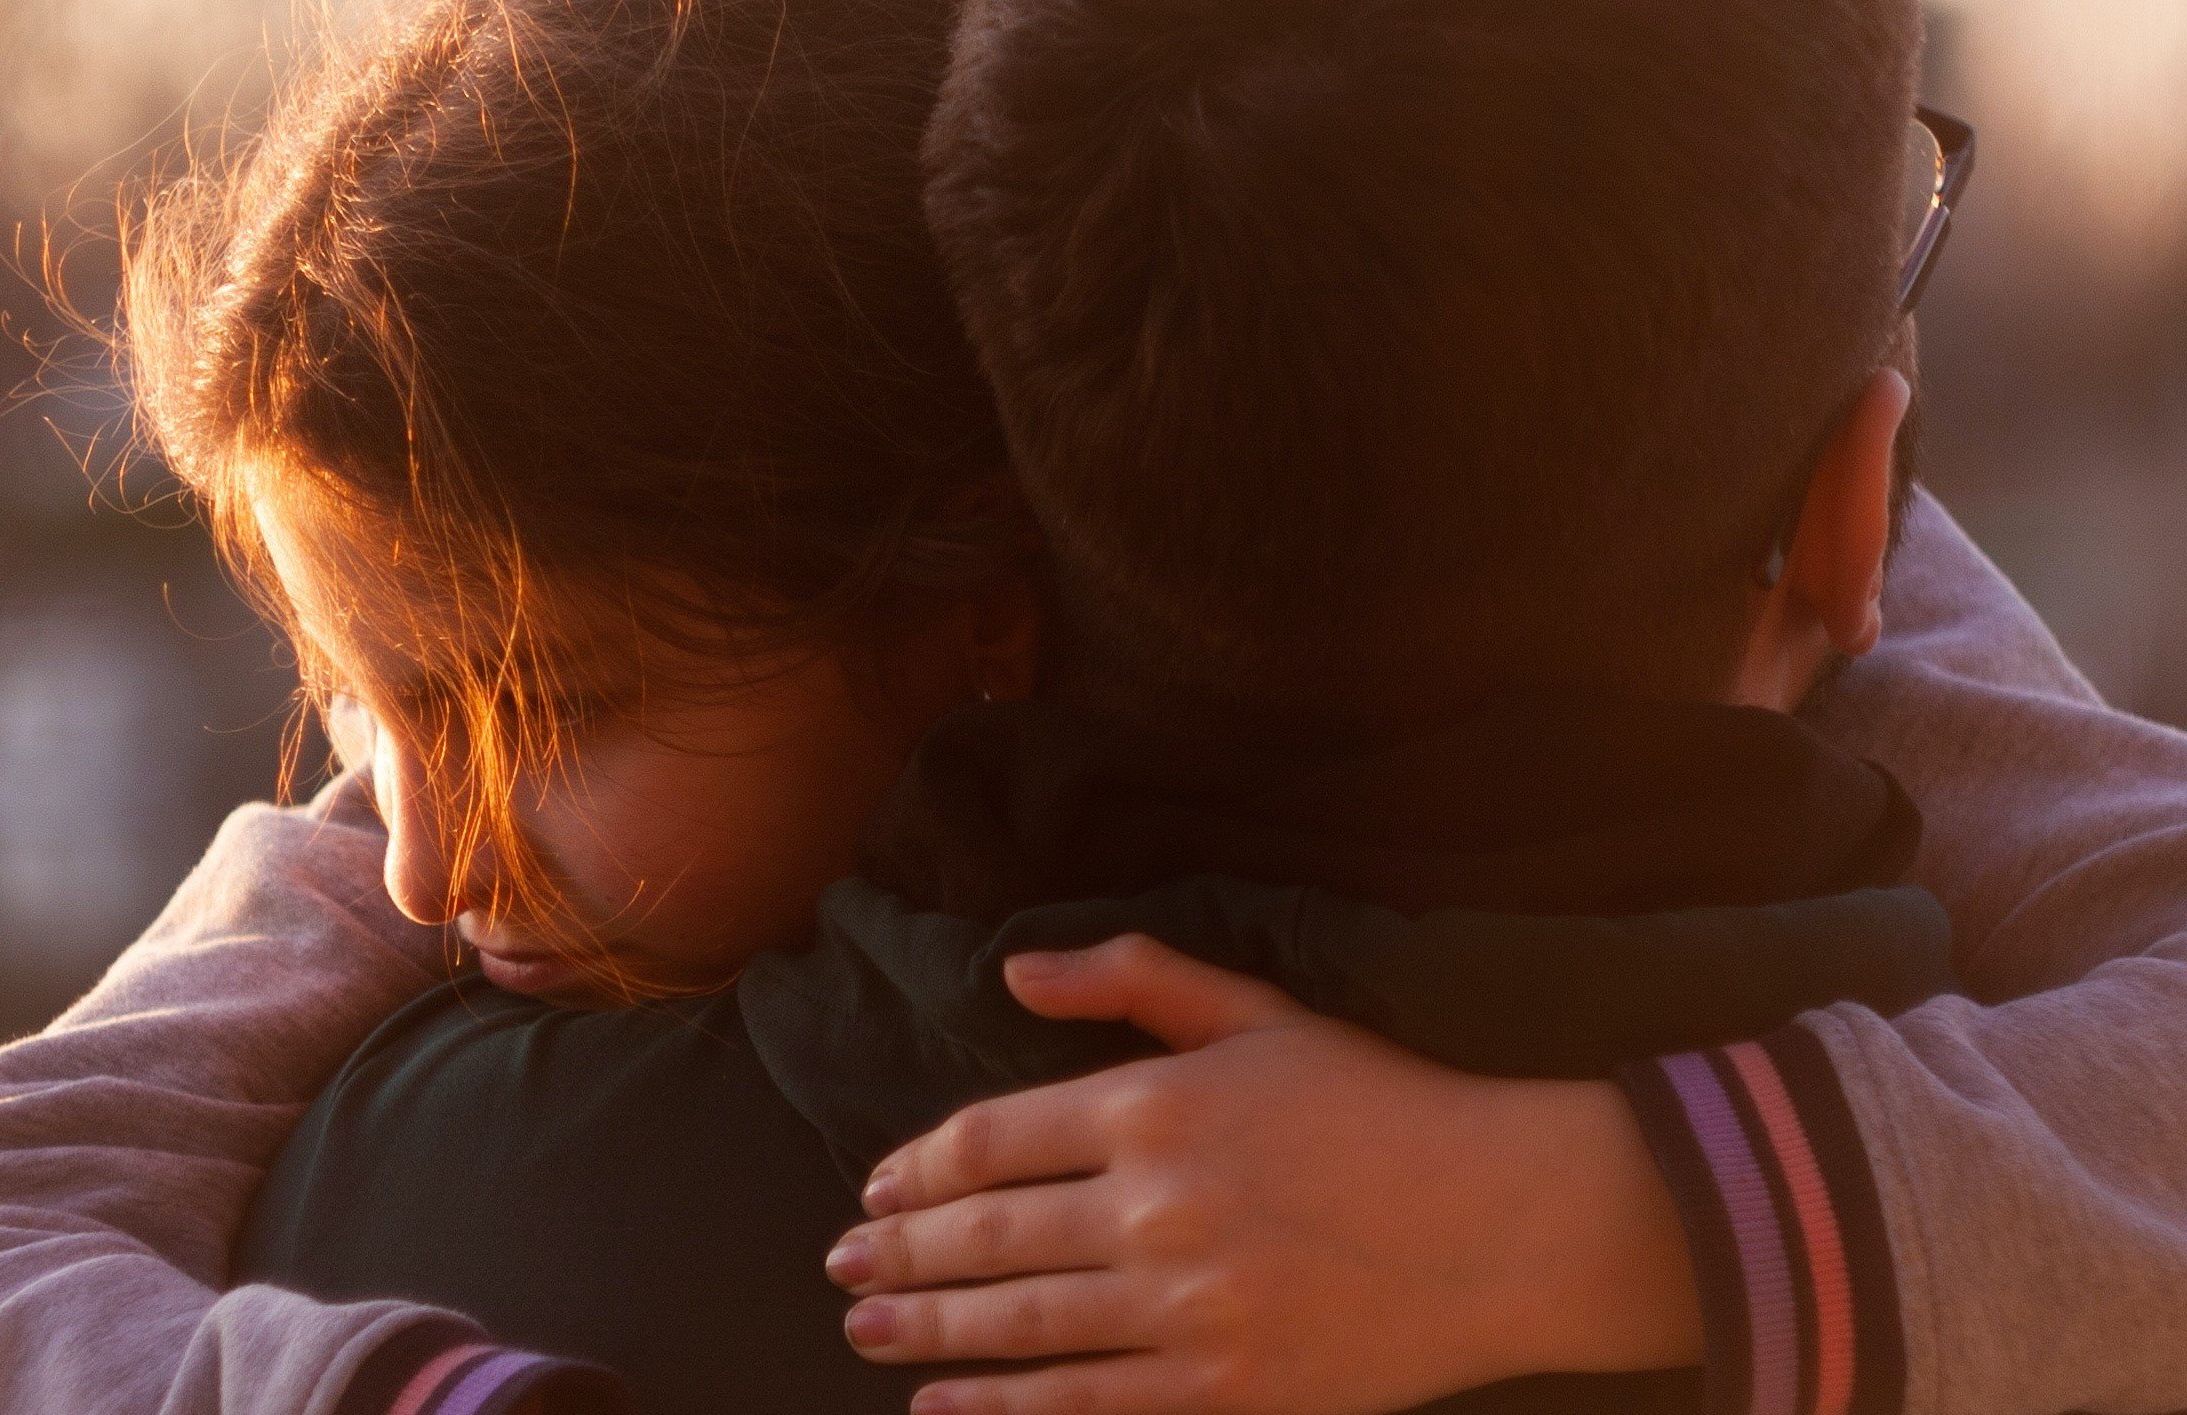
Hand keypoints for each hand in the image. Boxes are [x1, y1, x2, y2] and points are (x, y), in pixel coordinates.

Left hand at [826, 935, 1701, 1414]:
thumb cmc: (1380, 1100)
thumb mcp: (1257, 1009)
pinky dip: (1000, 1411)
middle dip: (899, 1255)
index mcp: (1155, 1103)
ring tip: (864, 1332)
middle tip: (840, 1269)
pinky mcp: (1222, 1388)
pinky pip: (1082, 1405)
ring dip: (926, 1332)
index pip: (992, 1140)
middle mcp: (1154, 1206)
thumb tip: (1013, 973)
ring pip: (1018, 1324)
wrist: (1503, 1219)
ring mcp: (1186, 1307)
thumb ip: (1131, 980)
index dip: (918, 1170)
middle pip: (987, 1235)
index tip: (875, 1190)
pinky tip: (943, 1411)